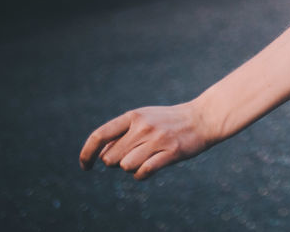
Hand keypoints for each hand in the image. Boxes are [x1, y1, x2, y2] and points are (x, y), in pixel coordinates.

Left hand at [79, 102, 211, 179]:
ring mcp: (158, 139)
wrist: (204, 118)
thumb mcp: (144, 118)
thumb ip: (122, 133)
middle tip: (133, 155)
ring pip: (126, 166)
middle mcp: (144, 126)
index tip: (85, 166)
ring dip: (132, 167)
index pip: (99, 136)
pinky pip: (143, 172)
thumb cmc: (169, 121)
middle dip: (117, 162)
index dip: (87, 154)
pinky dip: (142, 175)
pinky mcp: (171, 152)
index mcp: (134, 116)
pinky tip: (149, 168)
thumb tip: (99, 153)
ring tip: (146, 158)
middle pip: (111, 158)